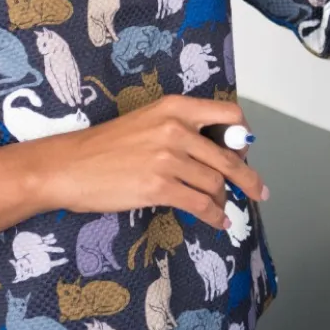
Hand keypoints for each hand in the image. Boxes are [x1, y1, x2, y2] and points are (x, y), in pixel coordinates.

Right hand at [43, 96, 267, 229]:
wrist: (70, 165)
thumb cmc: (106, 145)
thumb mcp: (149, 121)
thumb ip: (182, 129)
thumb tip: (215, 152)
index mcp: (176, 107)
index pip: (229, 116)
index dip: (243, 137)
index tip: (244, 152)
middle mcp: (177, 128)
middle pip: (229, 155)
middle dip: (248, 178)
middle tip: (259, 190)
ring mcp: (168, 158)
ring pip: (215, 182)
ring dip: (224, 200)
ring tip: (224, 209)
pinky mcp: (159, 187)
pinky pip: (200, 204)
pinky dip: (214, 216)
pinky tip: (218, 222)